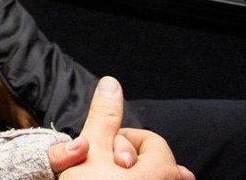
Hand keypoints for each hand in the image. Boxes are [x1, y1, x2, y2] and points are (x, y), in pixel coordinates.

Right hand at [59, 77, 194, 179]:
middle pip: (153, 163)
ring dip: (128, 177)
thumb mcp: (91, 149)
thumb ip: (104, 116)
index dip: (123, 139)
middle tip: (104, 170)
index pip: (151, 141)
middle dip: (126, 160)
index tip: (103, 151)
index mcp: (162, 171)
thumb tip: (112, 83)